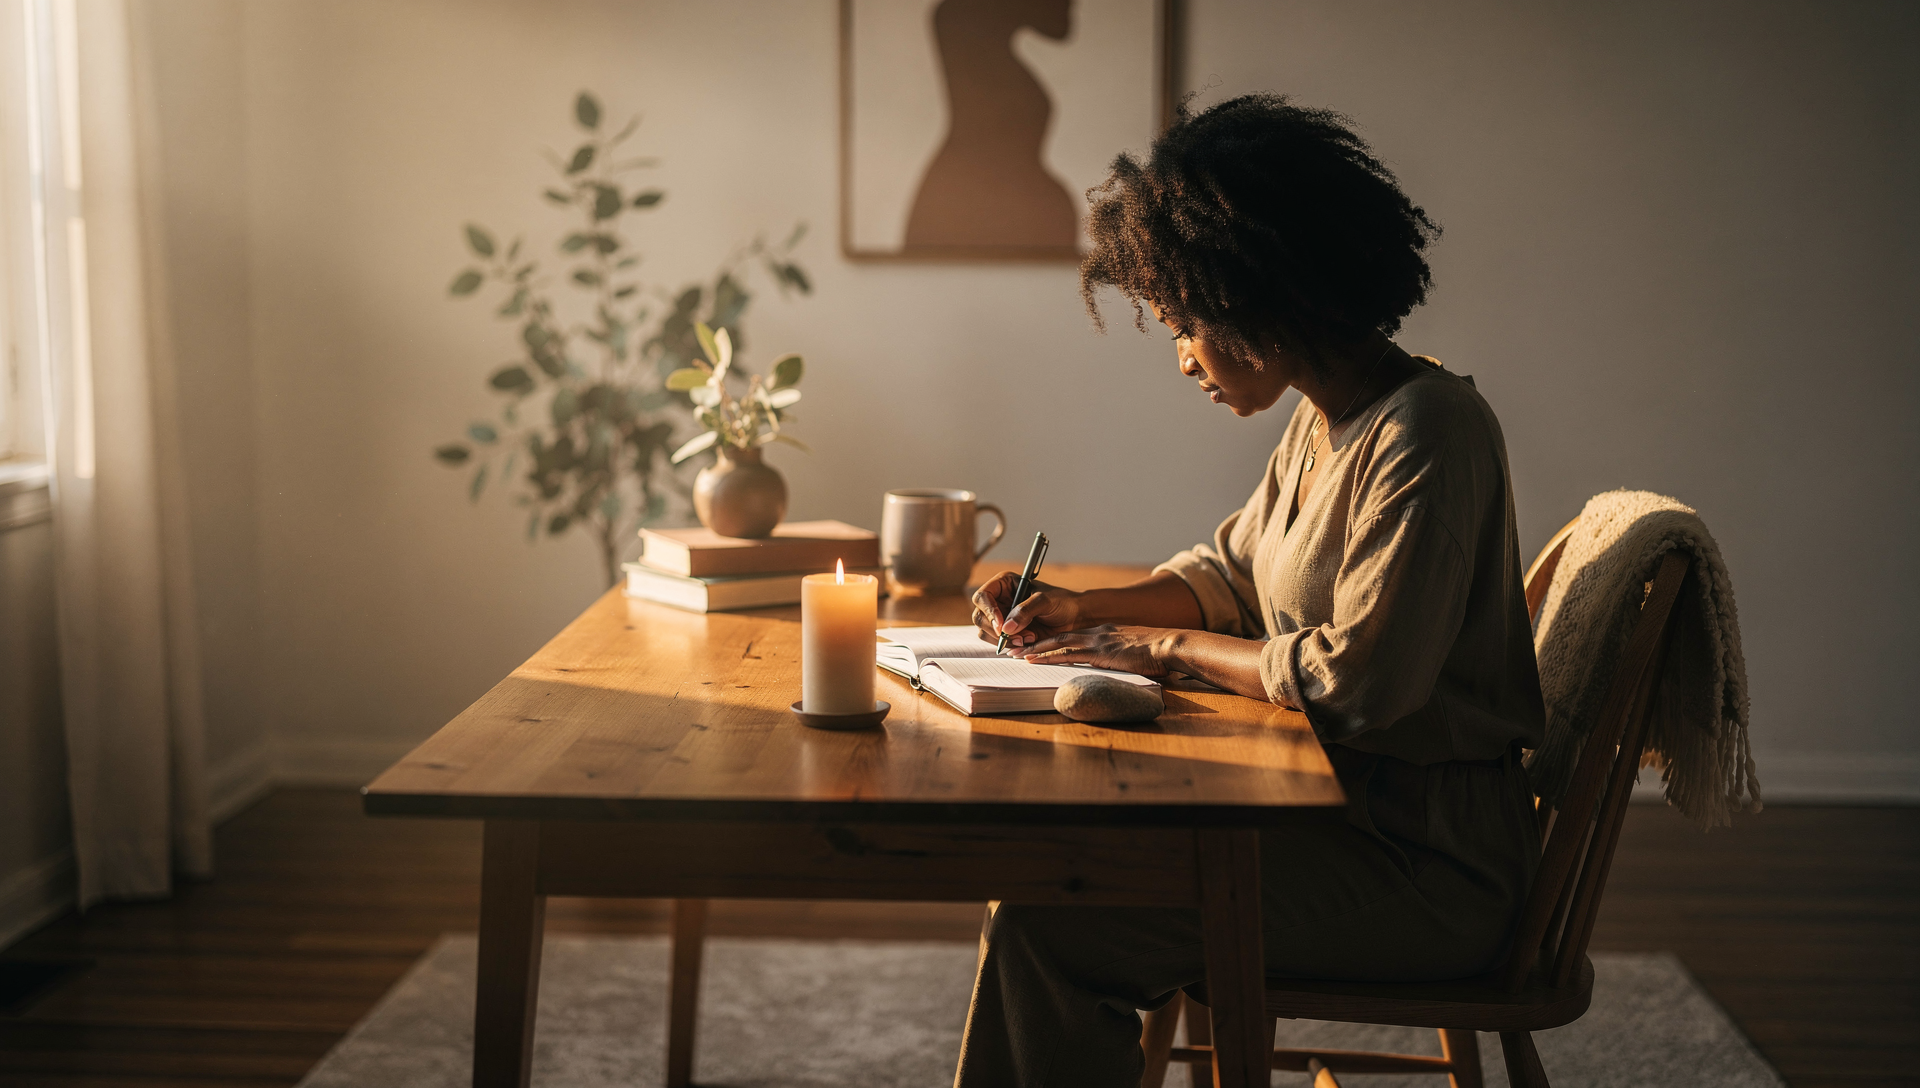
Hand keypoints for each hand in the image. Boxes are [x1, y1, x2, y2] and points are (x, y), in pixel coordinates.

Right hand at [971, 573, 1089, 649]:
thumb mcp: (1044, 601)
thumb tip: (1006, 627)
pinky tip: (1028, 641)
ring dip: (1005, 640)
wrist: (1073, 616)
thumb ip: (1025, 611)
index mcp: (1004, 584)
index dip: (988, 611)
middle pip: (980, 617)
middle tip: (1018, 636)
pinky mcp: (1007, 632)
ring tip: (1028, 638)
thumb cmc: (1061, 601)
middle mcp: (998, 600)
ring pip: (986, 632)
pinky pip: (997, 642)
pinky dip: (1010, 645)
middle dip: (997, 630)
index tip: (1001, 625)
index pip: (983, 596)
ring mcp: (1001, 617)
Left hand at [1018, 625, 1171, 676]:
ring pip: (1059, 643)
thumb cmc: (1158, 653)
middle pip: (1061, 636)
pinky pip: (1068, 654)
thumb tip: (1117, 667)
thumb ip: (1121, 657)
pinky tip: (1036, 660)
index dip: (1054, 641)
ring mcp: (1097, 641)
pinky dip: (1049, 657)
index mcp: (1106, 633)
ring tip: (1019, 655)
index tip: (1039, 646)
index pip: (1074, 636)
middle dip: (1038, 642)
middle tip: (1019, 648)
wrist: (1169, 646)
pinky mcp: (1099, 652)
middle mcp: (1098, 633)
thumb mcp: (1135, 652)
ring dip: (1037, 649)